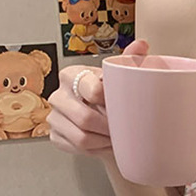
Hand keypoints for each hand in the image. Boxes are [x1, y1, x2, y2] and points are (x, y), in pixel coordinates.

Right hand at [45, 38, 148, 158]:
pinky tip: (103, 144)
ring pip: (81, 137)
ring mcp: (54, 116)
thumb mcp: (122, 79)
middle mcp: (58, 95)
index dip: (110, 104)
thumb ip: (131, 60)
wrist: (105, 125)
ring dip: (103, 141)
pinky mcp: (54, 136)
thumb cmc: (112, 100)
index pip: (91, 90)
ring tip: (115, 139)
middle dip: (108, 128)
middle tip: (122, 130)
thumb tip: (142, 45)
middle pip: (84, 118)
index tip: (122, 109)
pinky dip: (94, 150)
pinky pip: (76, 148)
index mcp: (73, 75)